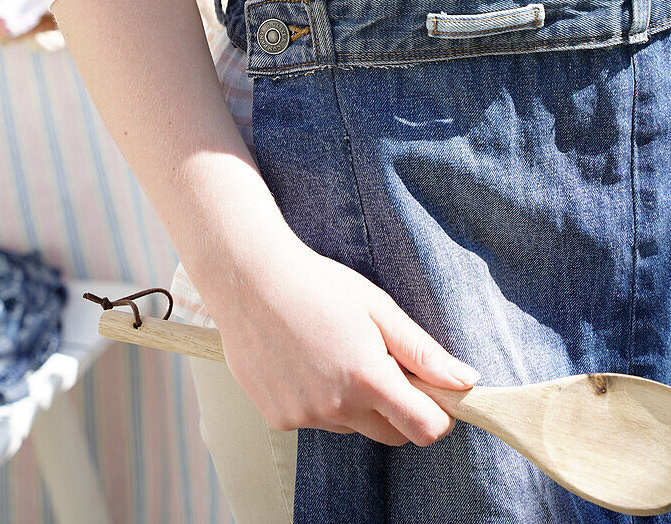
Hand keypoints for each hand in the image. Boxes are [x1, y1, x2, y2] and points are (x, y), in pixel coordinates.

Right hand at [209, 237, 479, 446]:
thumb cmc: (314, 283)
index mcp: (368, 379)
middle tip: (382, 361)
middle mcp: (336, 407)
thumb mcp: (378, 308)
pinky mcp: (278, 418)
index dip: (438, 413)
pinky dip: (319, 400)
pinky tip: (305, 360)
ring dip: (355, 402)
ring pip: (351, 425)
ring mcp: (304, 416)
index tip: (433, 392)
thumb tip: (465, 380)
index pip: (425, 429)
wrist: (248, 278)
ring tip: (333, 350)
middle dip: (399, 408)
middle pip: (391, 435)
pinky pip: (316, 420)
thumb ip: (423, 351)